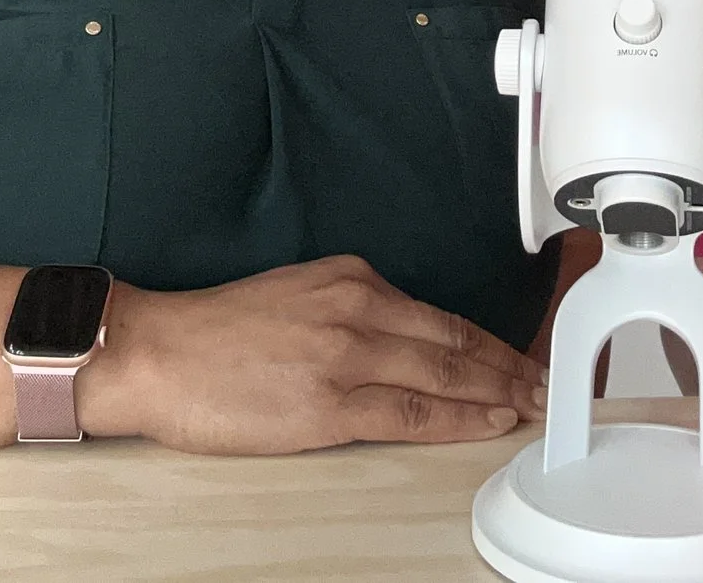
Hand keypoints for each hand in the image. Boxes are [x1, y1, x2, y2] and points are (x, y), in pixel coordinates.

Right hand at [78, 255, 547, 453]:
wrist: (157, 353)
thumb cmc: (213, 332)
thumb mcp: (294, 294)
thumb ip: (348, 309)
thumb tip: (395, 337)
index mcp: (349, 278)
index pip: (437, 314)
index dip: (487, 340)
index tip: (518, 355)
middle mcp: (356, 309)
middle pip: (453, 341)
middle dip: (508, 366)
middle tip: (545, 383)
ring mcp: (346, 357)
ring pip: (444, 375)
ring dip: (497, 393)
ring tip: (530, 406)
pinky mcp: (328, 406)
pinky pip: (410, 414)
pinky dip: (458, 419)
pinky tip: (486, 423)